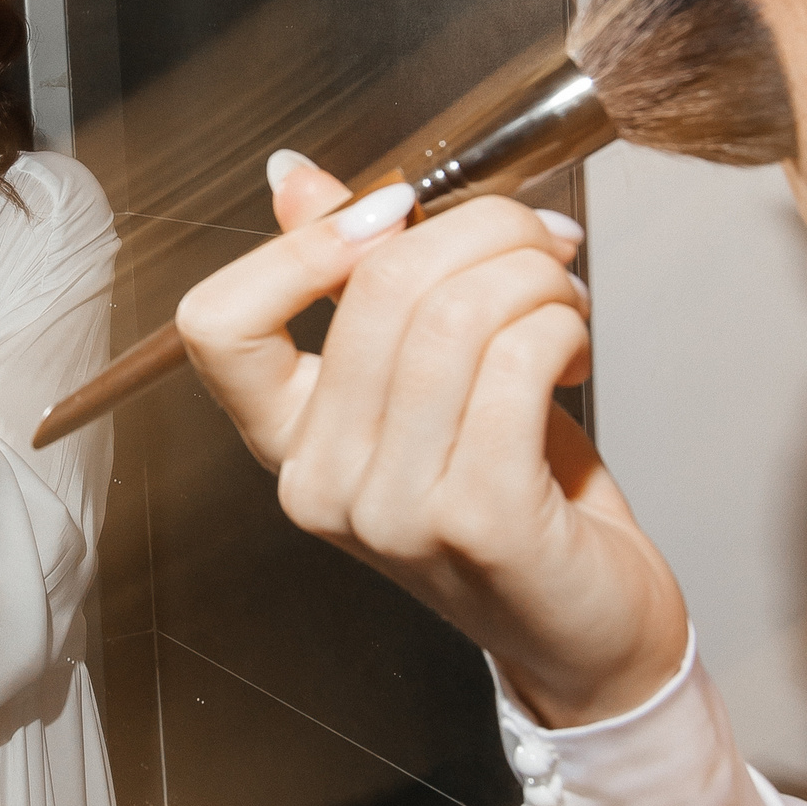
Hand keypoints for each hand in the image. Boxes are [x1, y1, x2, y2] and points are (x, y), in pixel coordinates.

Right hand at [173, 157, 687, 727]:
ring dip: (534, 278)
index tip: (391, 211)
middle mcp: (320, 485)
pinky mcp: (479, 522)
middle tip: (536, 242)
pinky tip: (574, 347)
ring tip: (562, 300)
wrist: (589, 629)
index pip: (216, 324)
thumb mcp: (423, 377)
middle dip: (479, 231)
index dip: (301, 245)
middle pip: (373, 289)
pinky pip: (516, 364)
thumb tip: (293, 176)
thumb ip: (351, 282)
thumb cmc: (517, 498)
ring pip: (455, 316)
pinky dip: (560, 327)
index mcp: (288, 443)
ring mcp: (392, 513)